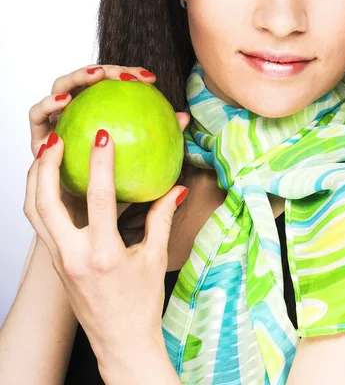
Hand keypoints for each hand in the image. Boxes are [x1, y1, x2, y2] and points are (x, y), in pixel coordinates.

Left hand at [23, 112, 190, 363]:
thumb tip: (176, 188)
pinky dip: (40, 197)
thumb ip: (162, 218)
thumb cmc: (140, 306)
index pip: (98, 199)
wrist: (119, 343)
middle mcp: (74, 256)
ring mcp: (59, 261)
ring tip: (46, 152)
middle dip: (46, 166)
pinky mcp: (56, 263)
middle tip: (56, 137)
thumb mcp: (154, 258)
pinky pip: (40, 223)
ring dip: (35, 179)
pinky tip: (50, 181)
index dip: (100, 164)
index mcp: (103, 255)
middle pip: (44, 203)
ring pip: (33, 212)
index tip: (103, 136)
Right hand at [28, 64, 159, 226]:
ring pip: (61, 89)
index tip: (150, 79)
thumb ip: (157, 144)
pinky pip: (38, 116)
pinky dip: (48, 104)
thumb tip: (184, 119)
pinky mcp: (38, 138)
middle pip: (88, 83)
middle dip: (105, 71)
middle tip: (125, 77)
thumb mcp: (139, 172)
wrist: (84, 230)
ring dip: (76, 78)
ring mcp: (58, 125)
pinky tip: (64, 102)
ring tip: (95, 76)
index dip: (130, 76)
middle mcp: (79, 118)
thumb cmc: (115, 200)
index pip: (114, 89)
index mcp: (102, 120)